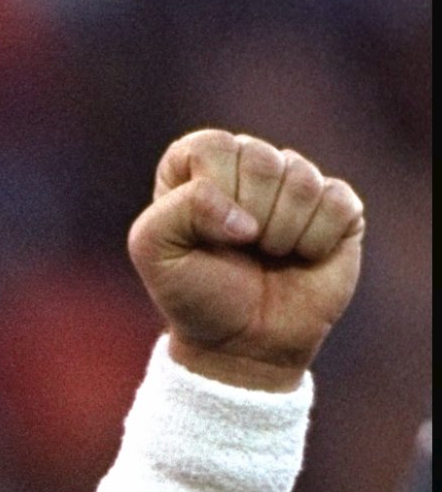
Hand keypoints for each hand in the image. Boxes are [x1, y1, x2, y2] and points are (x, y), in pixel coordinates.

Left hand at [129, 129, 364, 391]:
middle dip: (248, 219)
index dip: (211, 194)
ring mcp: (298, 183)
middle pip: (261, 159)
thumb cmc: (195, 295)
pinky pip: (337, 203)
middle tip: (241, 252)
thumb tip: (246, 220)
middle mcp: (251, 164)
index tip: (205, 236)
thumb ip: (178, 210)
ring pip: (302, 180)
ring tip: (269, 257)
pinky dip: (315, 242)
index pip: (214, 146)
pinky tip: (301, 258)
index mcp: (201, 163)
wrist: (242, 345)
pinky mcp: (338, 207)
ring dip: (280, 234)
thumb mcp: (153, 251)